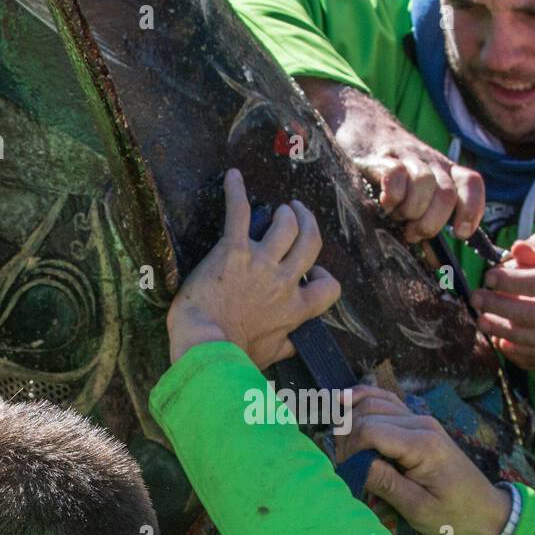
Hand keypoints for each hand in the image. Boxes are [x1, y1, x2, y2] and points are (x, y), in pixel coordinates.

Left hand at [166, 168, 342, 367]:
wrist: (205, 346)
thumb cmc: (233, 356)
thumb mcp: (269, 357)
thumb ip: (287, 345)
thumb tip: (295, 342)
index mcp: (295, 309)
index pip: (329, 288)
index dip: (324, 277)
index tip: (314, 273)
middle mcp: (284, 281)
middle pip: (310, 242)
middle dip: (308, 224)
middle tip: (300, 215)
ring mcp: (260, 263)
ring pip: (285, 224)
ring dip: (285, 212)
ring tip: (280, 208)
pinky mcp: (232, 251)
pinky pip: (238, 213)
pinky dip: (235, 192)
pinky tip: (233, 177)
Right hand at [299, 78, 484, 241]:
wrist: (362, 126)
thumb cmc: (391, 176)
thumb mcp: (415, 196)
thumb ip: (427, 225)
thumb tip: (437, 265)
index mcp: (446, 171)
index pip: (472, 184)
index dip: (472, 210)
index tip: (459, 233)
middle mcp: (432, 163)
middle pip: (446, 194)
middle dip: (431, 223)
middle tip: (413, 232)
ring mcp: (408, 158)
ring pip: (424, 185)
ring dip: (410, 210)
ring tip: (397, 217)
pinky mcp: (382, 158)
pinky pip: (396, 176)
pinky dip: (393, 196)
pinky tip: (385, 204)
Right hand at [334, 386, 510, 534]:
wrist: (485, 509)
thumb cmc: (453, 514)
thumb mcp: (417, 509)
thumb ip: (386, 484)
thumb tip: (353, 464)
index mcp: (422, 445)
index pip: (370, 431)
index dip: (349, 449)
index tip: (344, 471)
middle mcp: (421, 423)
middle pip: (368, 413)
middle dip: (347, 436)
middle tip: (341, 464)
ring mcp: (420, 419)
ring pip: (374, 402)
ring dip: (351, 418)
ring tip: (341, 446)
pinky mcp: (418, 422)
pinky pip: (387, 401)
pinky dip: (365, 398)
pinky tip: (345, 401)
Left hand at [473, 234, 534, 368]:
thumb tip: (532, 247)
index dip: (510, 279)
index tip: (491, 273)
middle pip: (529, 314)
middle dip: (496, 306)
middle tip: (475, 297)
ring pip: (532, 339)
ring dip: (501, 330)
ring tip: (480, 320)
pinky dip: (520, 351)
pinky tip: (504, 343)